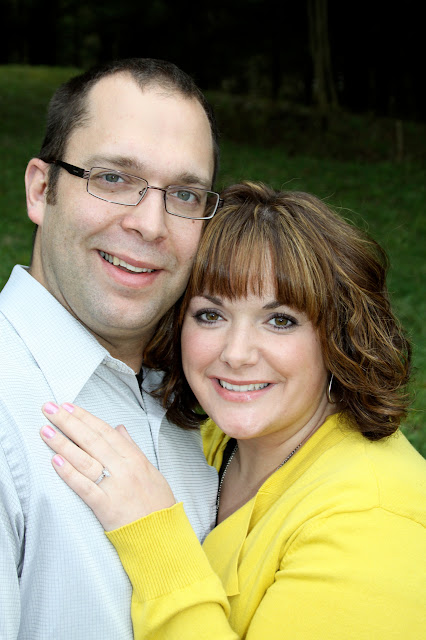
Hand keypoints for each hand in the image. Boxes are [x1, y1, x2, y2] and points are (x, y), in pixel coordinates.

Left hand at [40, 402, 175, 530]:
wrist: (162, 535)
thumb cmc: (157, 504)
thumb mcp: (150, 470)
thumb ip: (132, 448)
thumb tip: (119, 429)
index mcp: (135, 458)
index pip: (105, 431)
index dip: (85, 417)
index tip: (68, 406)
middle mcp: (124, 469)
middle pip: (92, 440)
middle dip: (69, 422)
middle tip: (50, 409)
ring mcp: (115, 487)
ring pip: (85, 460)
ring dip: (63, 443)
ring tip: (46, 430)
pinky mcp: (105, 507)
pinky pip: (84, 487)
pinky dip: (69, 473)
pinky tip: (56, 461)